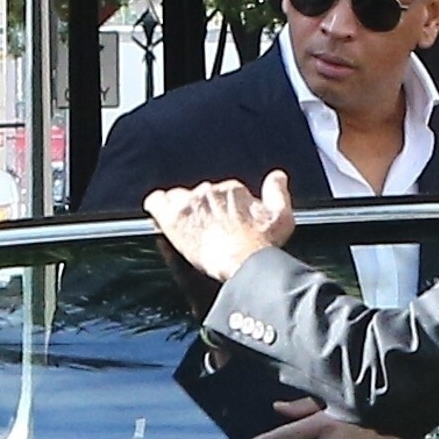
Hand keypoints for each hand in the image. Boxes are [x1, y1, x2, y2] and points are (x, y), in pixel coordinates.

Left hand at [143, 170, 294, 281]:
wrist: (243, 261)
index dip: (221, 207)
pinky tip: (159, 214)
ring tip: (185, 225)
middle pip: (199, 196)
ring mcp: (190, 204)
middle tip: (206, 229)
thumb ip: (278, 192)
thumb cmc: (261, 245)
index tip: (223, 221)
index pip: (221, 192)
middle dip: (201, 210)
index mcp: (233, 190)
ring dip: (181, 209)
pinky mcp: (173, 218)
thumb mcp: (281, 217)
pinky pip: (156, 202)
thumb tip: (277, 176)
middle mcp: (210, 192)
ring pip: (177, 198)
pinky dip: (156, 207)